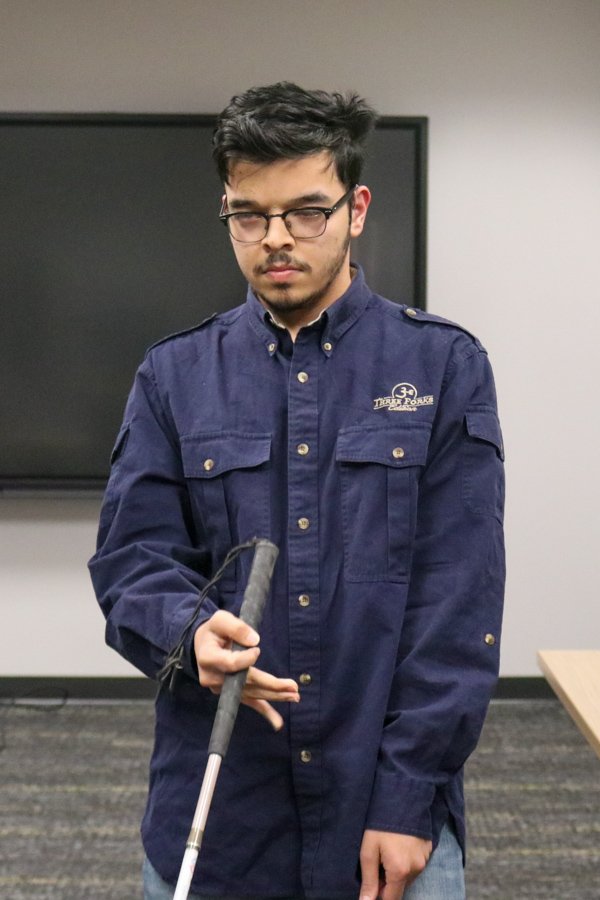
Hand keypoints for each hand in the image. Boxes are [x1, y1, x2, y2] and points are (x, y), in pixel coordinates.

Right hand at [193, 610, 299, 729]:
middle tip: (292, 686)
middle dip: (270, 685)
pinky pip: (249, 703)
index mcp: (209, 658)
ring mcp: (223, 690)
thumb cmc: (213, 631)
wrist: (202, 645)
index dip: (245, 659)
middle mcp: (214, 679)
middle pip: (246, 683)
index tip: (257, 649)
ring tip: (294, 695)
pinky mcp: (231, 693)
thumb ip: (236, 627)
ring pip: (252, 693)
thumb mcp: (220, 620)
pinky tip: (278, 723)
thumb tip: (254, 641)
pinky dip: (265, 712)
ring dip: (274, 695)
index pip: (230, 664)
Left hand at [359, 830, 431, 899]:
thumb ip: (368, 880)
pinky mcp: (429, 849)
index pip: (391, 899)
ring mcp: (425, 859)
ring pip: (409, 876)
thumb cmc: (380, 823)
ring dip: (398, 871)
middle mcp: (416, 869)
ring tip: (388, 849)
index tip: (372, 881)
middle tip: (377, 861)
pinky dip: (407, 860)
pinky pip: (416, 863)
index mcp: (400, 871)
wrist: (401, 796)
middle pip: (400, 887)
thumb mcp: (368, 850)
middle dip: (387, 881)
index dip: (379, 894)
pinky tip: (399, 844)